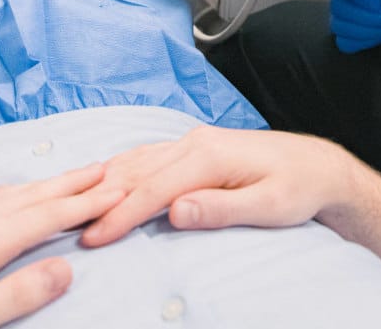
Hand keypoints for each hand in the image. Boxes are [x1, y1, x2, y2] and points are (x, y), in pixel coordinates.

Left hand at [0, 164, 123, 328]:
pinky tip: (13, 191)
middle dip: (73, 181)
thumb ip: (21, 292)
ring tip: (73, 174)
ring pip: (11, 191)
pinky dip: (13, 188)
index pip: (48, 214)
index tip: (119, 188)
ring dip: (46, 182)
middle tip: (107, 166)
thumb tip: (67, 268)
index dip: (86, 202)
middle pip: (33, 194)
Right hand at [78, 126, 352, 247]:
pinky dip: (119, 172)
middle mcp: (194, 142)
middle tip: (63, 225)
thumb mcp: (268, 206)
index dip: (120, 215)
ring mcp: (191, 142)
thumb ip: (221, 208)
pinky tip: (102, 183)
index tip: (93, 239)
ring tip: (71, 207)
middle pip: (135, 172)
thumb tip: (176, 210)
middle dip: (98, 199)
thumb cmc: (297, 188)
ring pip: (136, 161)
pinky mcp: (192, 148)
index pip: (153, 189)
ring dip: (103, 184)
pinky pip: (146, 158)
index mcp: (209, 155)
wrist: (317, 166)